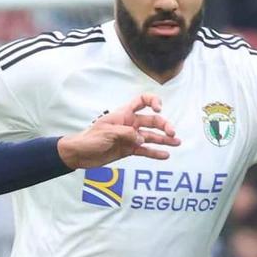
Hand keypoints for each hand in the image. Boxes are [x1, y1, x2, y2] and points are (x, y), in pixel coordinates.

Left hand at [59, 93, 178, 167]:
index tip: (159, 109)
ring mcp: (130, 137)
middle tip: (172, 134)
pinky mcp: (129, 150)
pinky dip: (155, 153)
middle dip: (164, 126)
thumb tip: (142, 139)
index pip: (141, 101)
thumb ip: (126, 134)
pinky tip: (165, 155)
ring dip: (164, 140)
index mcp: (124, 114)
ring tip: (177, 143)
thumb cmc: (90, 139)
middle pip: (151, 121)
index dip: (152, 101)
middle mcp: (130, 124)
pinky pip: (145, 151)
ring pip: (151, 137)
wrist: (80, 154)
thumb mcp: (107, 133)